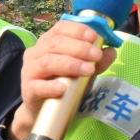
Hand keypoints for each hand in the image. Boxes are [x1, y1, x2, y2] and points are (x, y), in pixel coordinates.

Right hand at [8, 20, 116, 139]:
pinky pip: (38, 86)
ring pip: (48, 62)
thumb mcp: (83, 72)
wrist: (42, 110)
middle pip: (55, 43)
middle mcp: (36, 53)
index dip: (78, 30)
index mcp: (48, 42)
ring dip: (70, 64)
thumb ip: (96, 62)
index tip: (94, 37)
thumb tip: (111, 51)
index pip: (61, 28)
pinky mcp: (27, 89)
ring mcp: (29, 70)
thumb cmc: (62, 85)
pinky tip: (63, 88)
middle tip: (96, 56)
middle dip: (79, 48)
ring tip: (88, 70)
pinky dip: (51, 86)